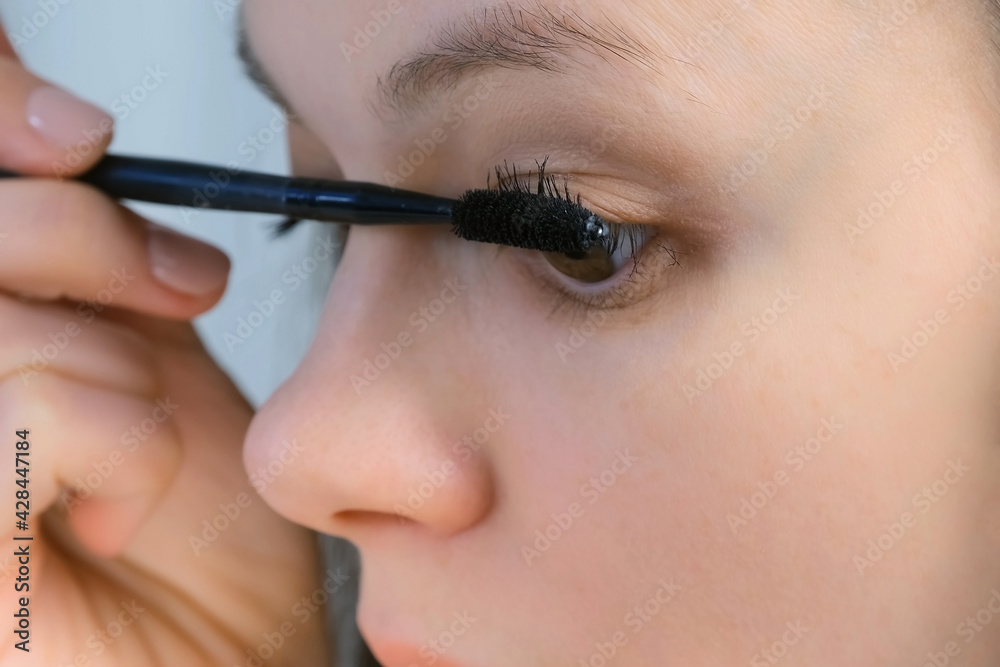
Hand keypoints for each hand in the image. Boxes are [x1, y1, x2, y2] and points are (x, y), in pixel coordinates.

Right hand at [0, 29, 328, 666]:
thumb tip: (57, 132)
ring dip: (120, 375)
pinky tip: (112, 511)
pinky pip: (26, 412)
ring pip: (2, 321)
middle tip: (176, 293)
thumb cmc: (191, 521)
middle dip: (87, 240)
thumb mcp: (137, 346)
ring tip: (139, 451)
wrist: (231, 646)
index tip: (75, 136)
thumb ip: (80, 254)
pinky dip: (120, 448)